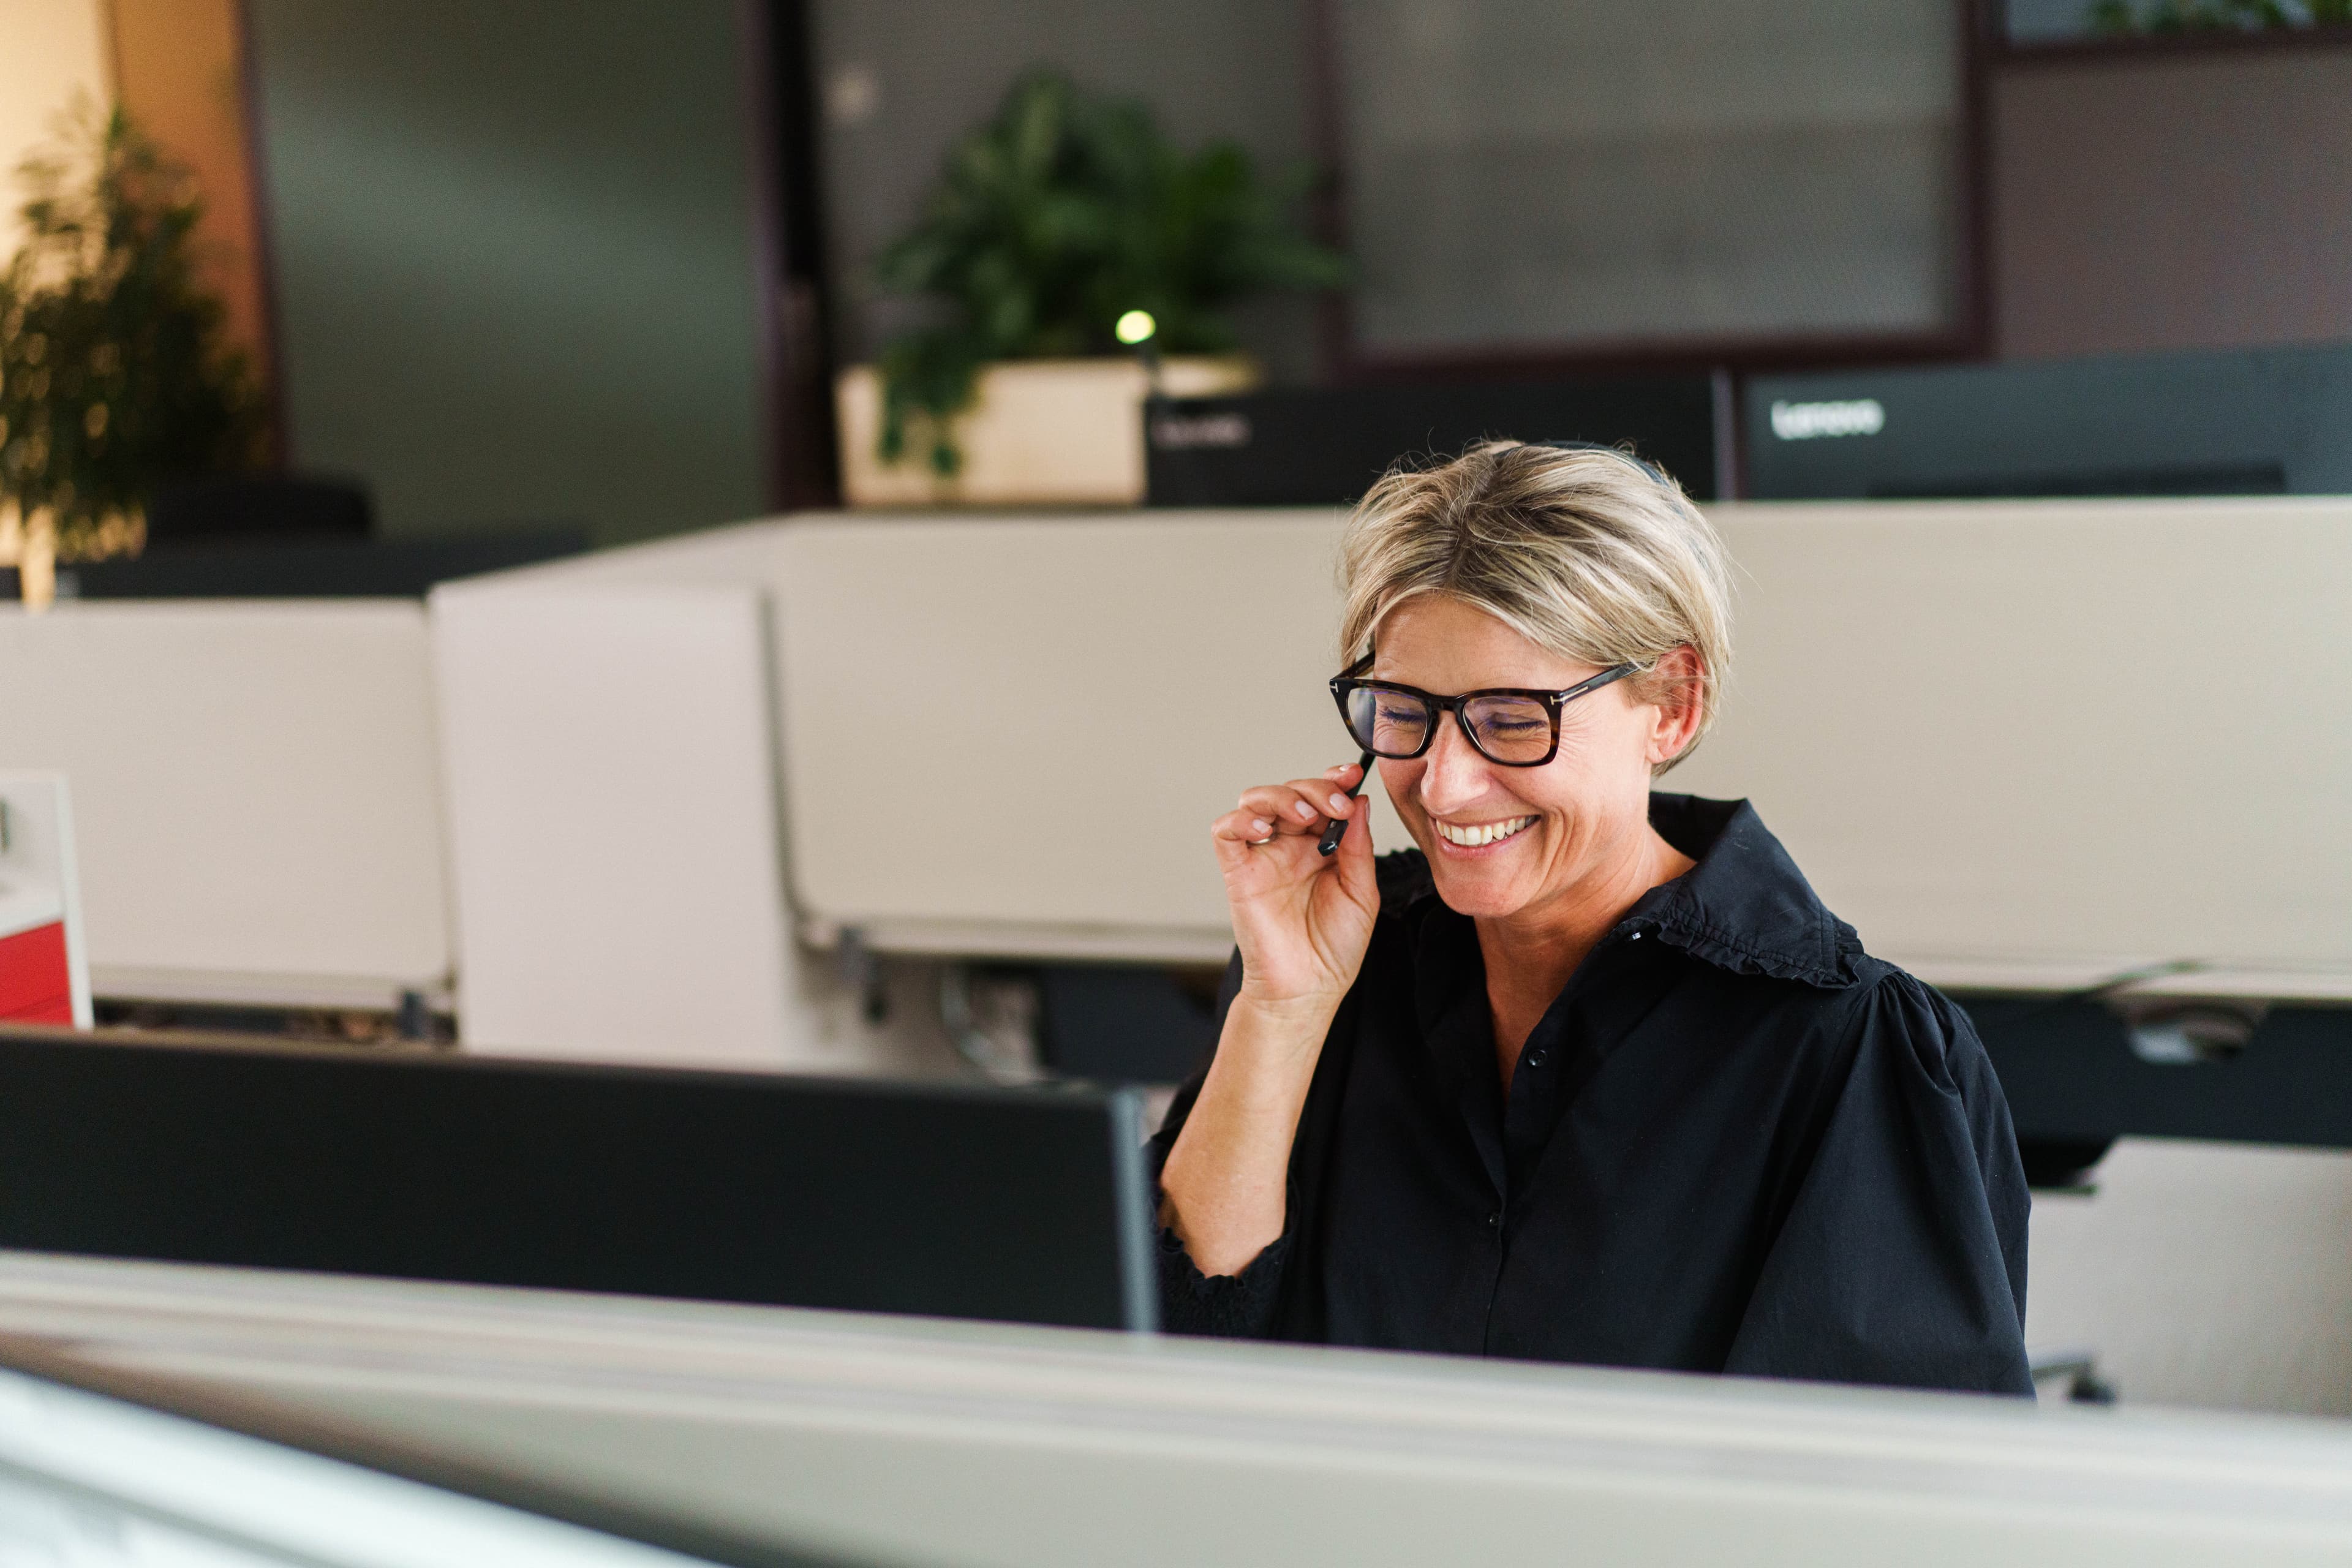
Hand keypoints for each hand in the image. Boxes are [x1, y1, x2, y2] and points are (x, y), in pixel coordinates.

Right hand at [1210, 762, 1380, 1018]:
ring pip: (1256, 801)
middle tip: (1335, 805)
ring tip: (1304, 815)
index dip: (1333, 780)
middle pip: (1291, 792)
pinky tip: (1264, 829)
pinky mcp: (1238, 872)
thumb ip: (1358, 846)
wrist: (1308, 989)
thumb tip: (1358, 801)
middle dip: (1315, 789)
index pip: (1322, 798)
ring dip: (1280, 796)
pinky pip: (1226, 833)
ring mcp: (1263, 857)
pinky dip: (1240, 821)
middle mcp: (1291, 846)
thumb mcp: (1361, 892)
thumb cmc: (1334, 948)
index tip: (1351, 775)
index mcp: (1322, 847)